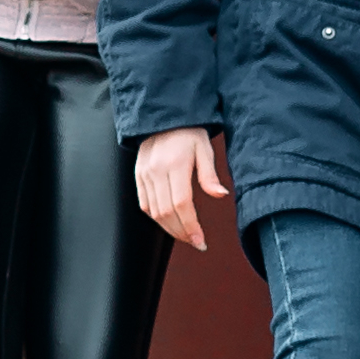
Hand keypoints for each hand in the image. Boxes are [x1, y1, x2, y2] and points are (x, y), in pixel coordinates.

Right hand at [134, 128, 225, 252]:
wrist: (163, 116)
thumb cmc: (188, 131)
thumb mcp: (204, 148)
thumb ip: (210, 174)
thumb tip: (221, 195)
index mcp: (175, 164)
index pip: (181, 204)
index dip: (191, 227)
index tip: (201, 241)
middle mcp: (156, 171)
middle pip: (166, 213)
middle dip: (182, 233)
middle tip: (196, 242)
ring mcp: (144, 174)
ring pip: (154, 212)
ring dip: (169, 229)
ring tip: (185, 235)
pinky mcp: (138, 176)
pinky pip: (144, 204)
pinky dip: (156, 218)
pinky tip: (169, 222)